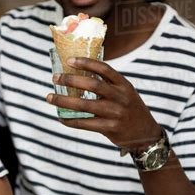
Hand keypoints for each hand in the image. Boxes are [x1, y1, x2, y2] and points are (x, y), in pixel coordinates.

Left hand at [46, 57, 161, 151]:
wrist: (145, 135)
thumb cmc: (129, 110)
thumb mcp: (125, 92)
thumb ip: (107, 85)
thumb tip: (78, 75)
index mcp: (123, 84)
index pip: (104, 68)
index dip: (86, 63)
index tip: (69, 60)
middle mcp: (120, 97)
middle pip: (92, 85)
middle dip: (71, 80)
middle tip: (55, 78)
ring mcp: (115, 113)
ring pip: (84, 105)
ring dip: (64, 101)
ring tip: (50, 97)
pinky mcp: (110, 128)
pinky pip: (85, 123)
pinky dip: (70, 120)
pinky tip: (61, 117)